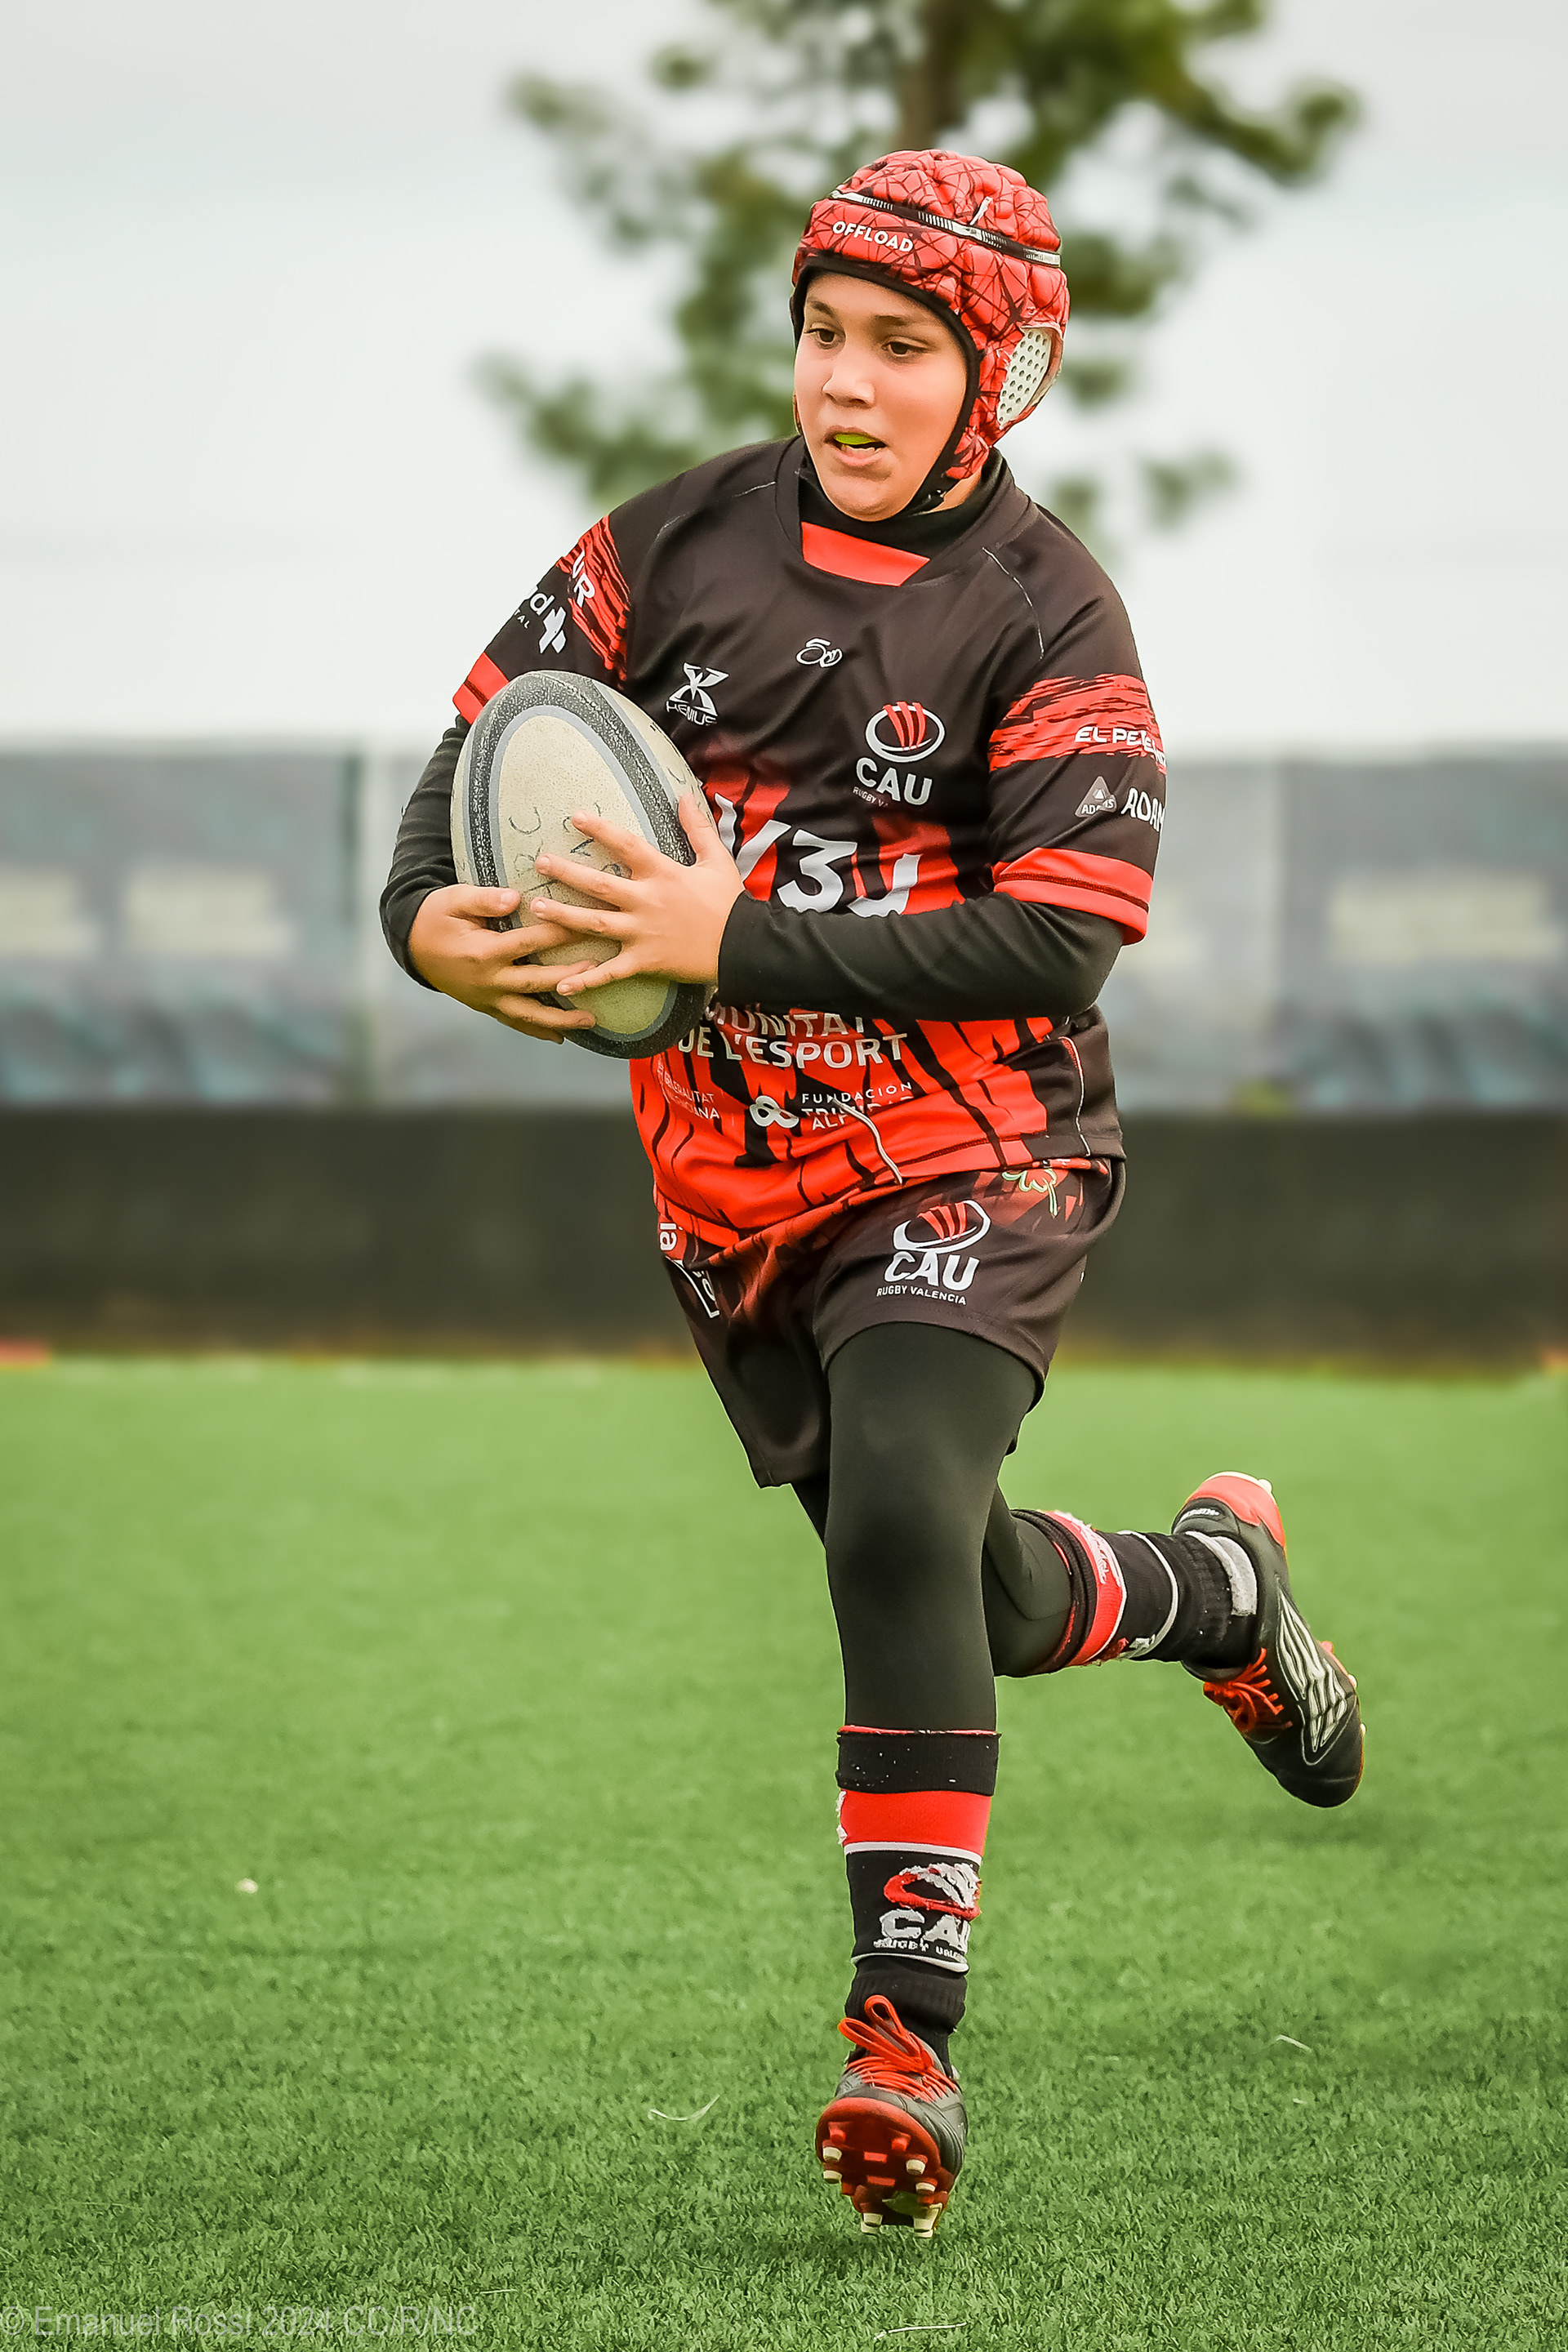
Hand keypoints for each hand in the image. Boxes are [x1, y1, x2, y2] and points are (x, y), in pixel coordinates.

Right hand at [406, 884, 600, 1043]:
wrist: (413, 946)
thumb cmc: (437, 917)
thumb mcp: (454, 900)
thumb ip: (484, 899)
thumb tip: (514, 897)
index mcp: (483, 952)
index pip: (528, 942)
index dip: (557, 934)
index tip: (584, 927)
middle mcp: (489, 981)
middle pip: (535, 982)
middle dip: (568, 978)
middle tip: (598, 971)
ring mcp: (488, 999)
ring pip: (529, 1014)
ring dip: (560, 1019)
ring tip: (590, 1020)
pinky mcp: (486, 1007)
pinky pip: (515, 1022)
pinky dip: (537, 1030)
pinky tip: (561, 1036)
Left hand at [532, 796, 742, 994]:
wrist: (743, 946)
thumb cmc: (730, 903)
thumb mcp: (716, 859)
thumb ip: (697, 828)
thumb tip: (685, 795)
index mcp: (662, 874)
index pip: (625, 844)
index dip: (600, 829)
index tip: (575, 817)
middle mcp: (646, 901)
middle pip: (598, 885)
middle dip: (566, 873)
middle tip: (539, 863)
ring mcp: (642, 933)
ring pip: (594, 924)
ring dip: (562, 917)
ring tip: (536, 908)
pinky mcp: (644, 961)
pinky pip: (610, 972)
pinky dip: (585, 980)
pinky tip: (561, 985)